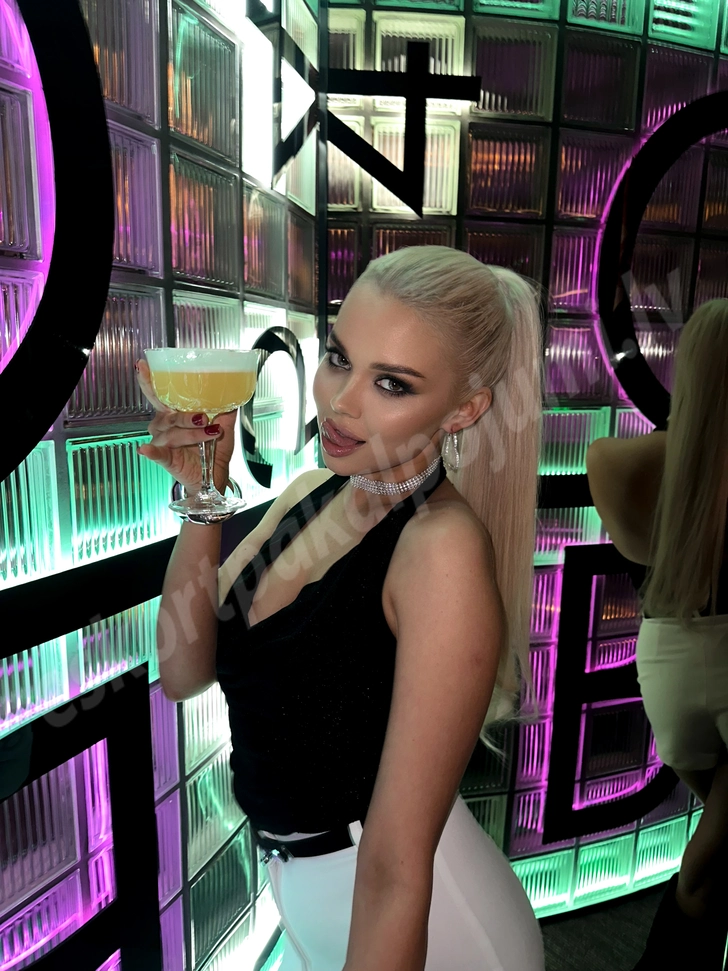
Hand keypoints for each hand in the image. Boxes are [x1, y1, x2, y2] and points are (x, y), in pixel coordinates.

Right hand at [135, 358, 236, 492]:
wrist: (215, 476)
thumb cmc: (214, 451)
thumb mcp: (224, 426)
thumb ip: (226, 409)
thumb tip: (234, 390)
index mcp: (175, 414)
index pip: (160, 395)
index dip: (149, 380)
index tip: (141, 365)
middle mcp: (165, 426)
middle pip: (167, 414)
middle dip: (184, 415)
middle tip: (203, 418)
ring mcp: (163, 442)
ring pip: (172, 432)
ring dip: (192, 434)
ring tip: (210, 434)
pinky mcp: (164, 458)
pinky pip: (156, 453)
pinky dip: (151, 451)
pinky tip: (146, 449)